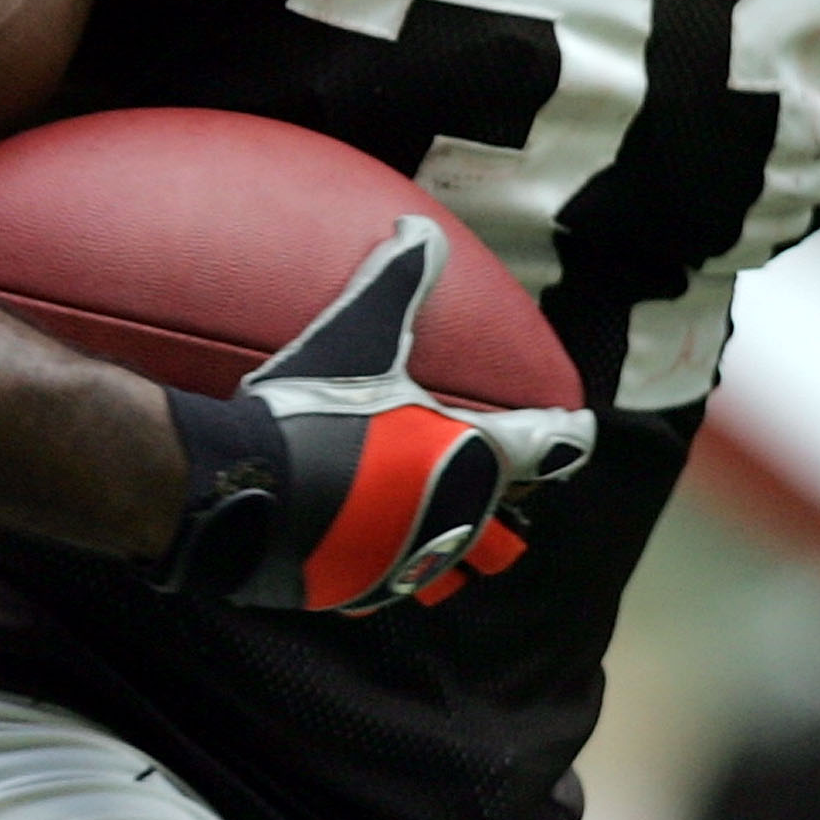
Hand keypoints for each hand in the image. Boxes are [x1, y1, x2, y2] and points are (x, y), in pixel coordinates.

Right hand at [152, 216, 594, 611]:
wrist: (242, 489)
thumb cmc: (311, 409)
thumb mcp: (358, 333)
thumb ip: (399, 279)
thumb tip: (420, 227)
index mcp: (473, 456)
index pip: (552, 448)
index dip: (568, 434)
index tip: (576, 428)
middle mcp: (458, 517)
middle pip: (509, 516)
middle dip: (505, 494)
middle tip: (492, 470)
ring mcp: (411, 563)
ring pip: (458, 561)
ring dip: (455, 537)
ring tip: (435, 514)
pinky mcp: (364, 593)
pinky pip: (397, 583)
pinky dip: (394, 563)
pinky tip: (371, 541)